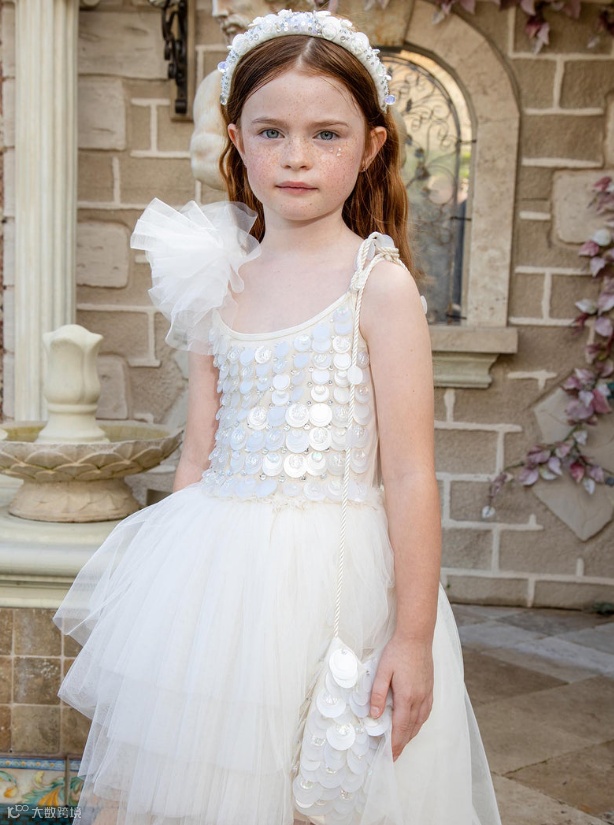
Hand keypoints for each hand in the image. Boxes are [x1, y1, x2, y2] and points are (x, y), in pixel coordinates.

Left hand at [369, 633, 433, 760]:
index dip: (395, 743)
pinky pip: (426, 712)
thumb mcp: (382, 671)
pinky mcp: (429, 688)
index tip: (390, 756)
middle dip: (402, 743)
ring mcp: (426, 694)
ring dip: (411, 735)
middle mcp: (419, 699)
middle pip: (411, 728)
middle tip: (394, 756)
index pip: (400, 727)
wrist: (417, 637)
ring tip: (402, 744)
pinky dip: (419, 723)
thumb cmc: (397, 652)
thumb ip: (377, 694)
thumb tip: (373, 715)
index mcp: (406, 696)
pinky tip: (415, 724)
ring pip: (420, 722)